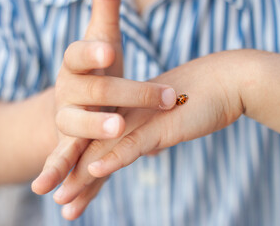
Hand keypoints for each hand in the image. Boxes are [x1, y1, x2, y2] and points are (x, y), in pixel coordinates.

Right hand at [31, 0, 175, 195]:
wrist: (82, 95)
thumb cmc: (97, 64)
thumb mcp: (101, 35)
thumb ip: (104, 5)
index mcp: (77, 63)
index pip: (83, 53)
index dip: (94, 52)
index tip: (110, 49)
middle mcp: (69, 91)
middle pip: (94, 94)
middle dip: (119, 99)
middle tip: (142, 107)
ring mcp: (70, 120)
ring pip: (78, 131)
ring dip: (86, 141)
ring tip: (96, 148)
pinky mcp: (74, 144)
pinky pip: (71, 160)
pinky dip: (68, 178)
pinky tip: (66, 204)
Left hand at [51, 51, 246, 219]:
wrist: (229, 81)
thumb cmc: (206, 101)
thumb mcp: (176, 122)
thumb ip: (157, 135)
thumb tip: (149, 150)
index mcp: (134, 118)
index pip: (103, 147)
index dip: (85, 170)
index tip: (72, 191)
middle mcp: (132, 118)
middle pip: (95, 150)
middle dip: (72, 176)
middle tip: (50, 196)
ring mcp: (144, 120)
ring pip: (106, 150)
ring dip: (82, 177)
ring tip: (61, 198)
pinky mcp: (160, 124)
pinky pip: (132, 143)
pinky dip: (114, 159)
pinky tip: (94, 171)